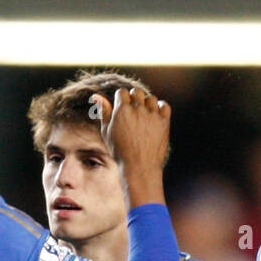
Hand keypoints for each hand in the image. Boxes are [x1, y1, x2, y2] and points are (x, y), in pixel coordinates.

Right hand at [93, 87, 169, 206]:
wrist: (140, 168)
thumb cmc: (120, 152)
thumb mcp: (107, 132)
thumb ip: (103, 112)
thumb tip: (96, 96)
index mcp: (122, 110)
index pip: (122, 92)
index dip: (122, 100)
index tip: (123, 111)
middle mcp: (138, 109)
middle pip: (137, 92)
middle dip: (135, 100)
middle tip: (134, 115)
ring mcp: (152, 115)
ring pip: (151, 98)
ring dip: (148, 105)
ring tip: (145, 118)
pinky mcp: (164, 122)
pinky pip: (164, 106)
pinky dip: (161, 108)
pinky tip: (155, 117)